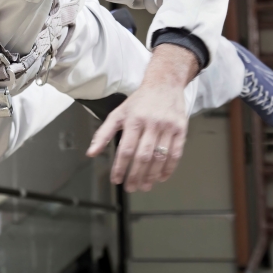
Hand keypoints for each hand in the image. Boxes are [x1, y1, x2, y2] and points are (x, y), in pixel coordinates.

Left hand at [85, 44, 197, 191]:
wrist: (164, 84)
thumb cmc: (139, 101)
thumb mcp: (118, 113)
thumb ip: (103, 133)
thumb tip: (91, 153)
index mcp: (133, 120)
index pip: (126, 149)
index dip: (121, 167)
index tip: (116, 180)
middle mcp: (151, 124)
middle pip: (143, 156)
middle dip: (136, 175)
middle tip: (131, 188)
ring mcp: (167, 127)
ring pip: (160, 157)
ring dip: (152, 175)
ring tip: (145, 186)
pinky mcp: (181, 129)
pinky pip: (176, 153)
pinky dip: (169, 168)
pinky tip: (161, 177)